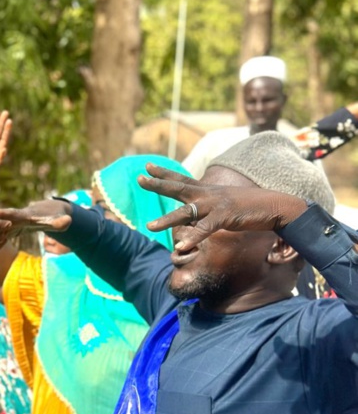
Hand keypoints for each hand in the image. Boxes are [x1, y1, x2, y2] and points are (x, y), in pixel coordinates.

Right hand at [0, 199, 72, 260]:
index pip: (10, 213)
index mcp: (23, 215)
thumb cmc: (54, 214)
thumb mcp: (58, 217)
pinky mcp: (11, 234)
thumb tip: (67, 223)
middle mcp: (13, 220)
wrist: (49, 212)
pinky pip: (0, 243)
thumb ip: (60, 221)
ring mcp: (10, 227)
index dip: (0, 213)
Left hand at [139, 163, 307, 250]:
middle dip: (158, 184)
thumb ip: (208, 206)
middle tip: (139, 178)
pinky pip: (205, 229)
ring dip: (166, 220)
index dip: (164, 173)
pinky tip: (181, 247)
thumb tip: (197, 212)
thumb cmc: (249, 207)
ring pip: (186, 212)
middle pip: (178, 188)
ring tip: (148, 226)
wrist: (275, 206)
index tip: (146, 166)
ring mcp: (216, 205)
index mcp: (207, 190)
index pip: (181, 179)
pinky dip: (193, 238)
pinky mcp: (225, 217)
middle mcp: (208, 194)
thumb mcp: (224, 203)